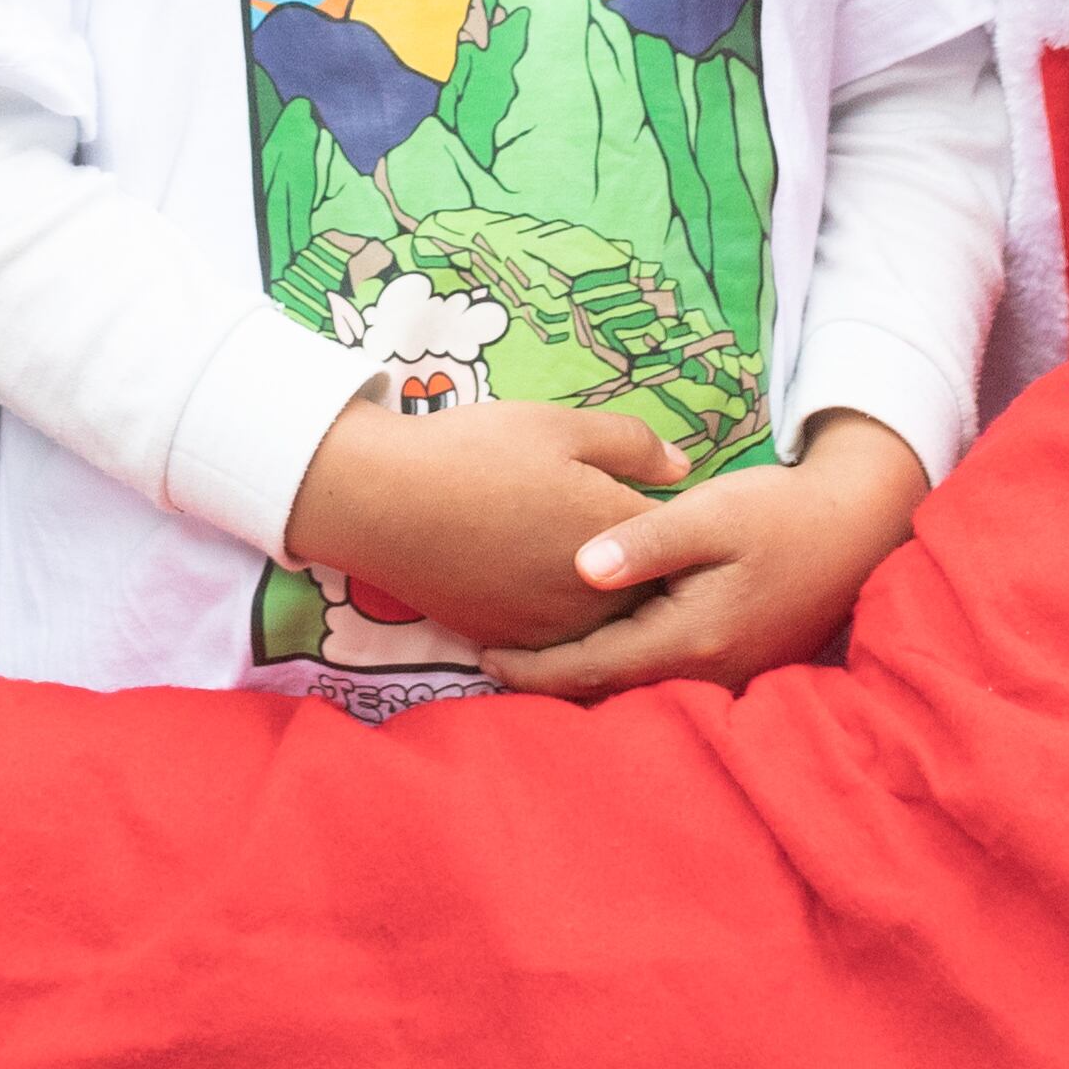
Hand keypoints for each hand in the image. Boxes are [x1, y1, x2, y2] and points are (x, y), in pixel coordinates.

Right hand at [281, 396, 684, 650]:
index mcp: (616, 534)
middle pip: (651, 596)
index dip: (684, 529)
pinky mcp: (512, 641)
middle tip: (643, 550)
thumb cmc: (474, 452)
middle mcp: (595, 593)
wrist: (384, 501)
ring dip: (613, 606)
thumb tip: (682, 468)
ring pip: (608, 627)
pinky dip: (566, 624)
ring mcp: (553, 627)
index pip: (681, 544)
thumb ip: (631, 444)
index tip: (680, 516)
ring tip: (594, 571)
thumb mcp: (558, 425)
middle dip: (654, 575)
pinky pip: (560, 643)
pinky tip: (548, 591)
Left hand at [484, 412, 930, 700]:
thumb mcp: (711, 514)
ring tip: (525, 656)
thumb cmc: (778, 513)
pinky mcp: (736, 664)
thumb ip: (646, 542)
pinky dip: (619, 666)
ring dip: (584, 676)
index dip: (537, 667)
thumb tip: (581, 568)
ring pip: (637, 686)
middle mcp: (707, 672)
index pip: (596, 667)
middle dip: (550, 679)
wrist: (855, 528)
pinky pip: (663, 676)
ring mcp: (726, 675)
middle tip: (487, 659)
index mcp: (693, 638)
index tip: (484, 656)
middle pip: (611, 687)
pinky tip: (591, 645)